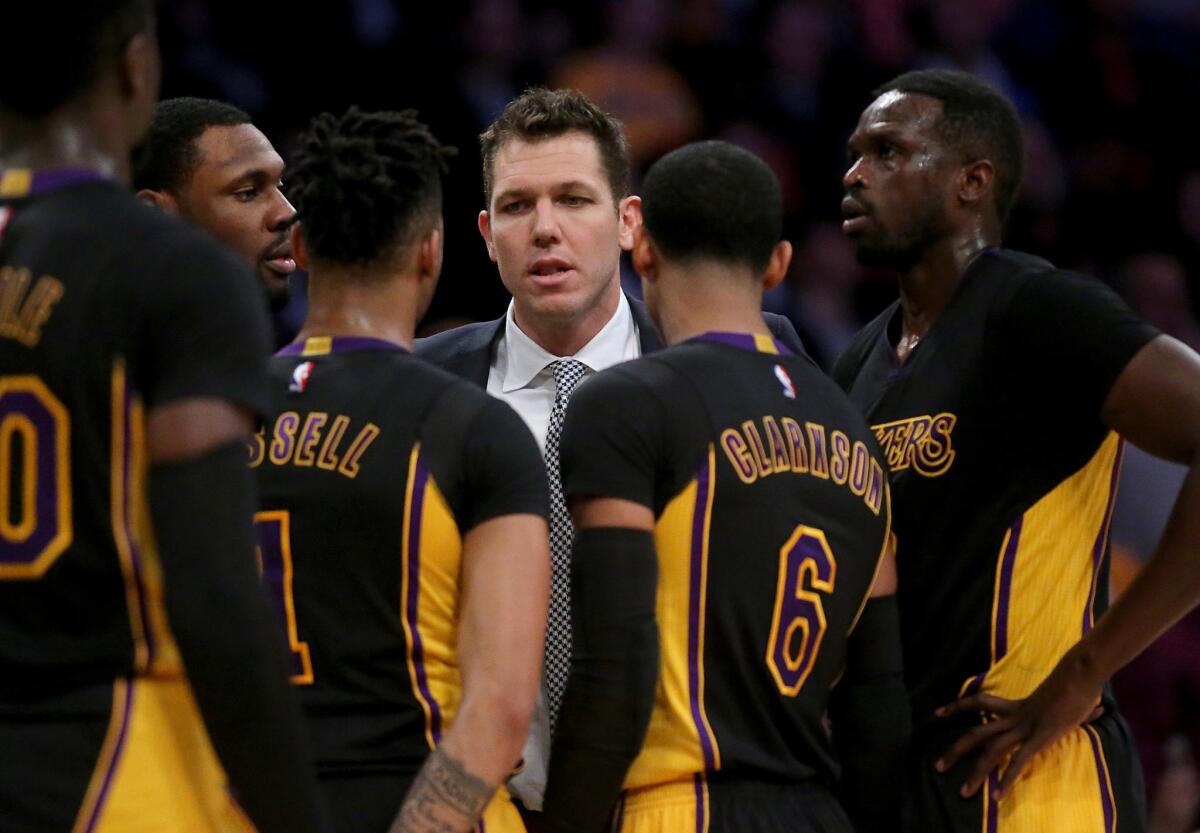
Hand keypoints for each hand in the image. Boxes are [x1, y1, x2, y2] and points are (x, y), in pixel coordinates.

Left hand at [933, 657, 1104, 799]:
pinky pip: (1018, 761)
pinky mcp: (1039, 737)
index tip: (938, 713)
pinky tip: (997, 796)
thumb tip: (1098, 707)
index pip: (978, 703)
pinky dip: (1007, 780)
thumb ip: (1078, 708)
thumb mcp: (1069, 698)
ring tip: (964, 793)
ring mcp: (1025, 727)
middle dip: (955, 751)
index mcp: (1016, 706)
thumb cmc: (1078, 685)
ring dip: (976, 773)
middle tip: (938, 766)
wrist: (1079, 674)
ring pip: (991, 751)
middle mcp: (1014, 717)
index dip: (957, 707)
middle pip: (976, 733)